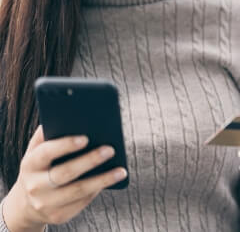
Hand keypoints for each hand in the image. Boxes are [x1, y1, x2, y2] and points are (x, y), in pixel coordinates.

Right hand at [3, 126, 127, 230]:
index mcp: (30, 164)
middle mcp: (35, 185)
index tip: (86, 137)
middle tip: (110, 149)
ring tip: (121, 170)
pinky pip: (82, 202)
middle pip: (64, 173)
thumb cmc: (42, 165)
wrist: (27, 202)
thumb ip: (50, 132)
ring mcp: (46, 203)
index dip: (65, 145)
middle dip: (89, 160)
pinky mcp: (58, 216)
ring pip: (78, 191)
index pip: (46, 153)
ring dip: (102, 180)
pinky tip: (112, 180)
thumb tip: (72, 113)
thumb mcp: (39, 149)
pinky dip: (97, 190)